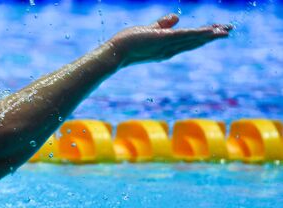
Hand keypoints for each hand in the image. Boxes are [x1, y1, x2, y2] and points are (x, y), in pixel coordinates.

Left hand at [109, 14, 232, 66]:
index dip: (204, 36)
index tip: (218, 32)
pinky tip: (208, 31)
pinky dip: (196, 34)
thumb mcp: (149, 31)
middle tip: (229, 31)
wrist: (115, 53)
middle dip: (212, 36)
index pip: (189, 41)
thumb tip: (176, 17)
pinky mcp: (162, 40)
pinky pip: (183, 36)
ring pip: (192, 39)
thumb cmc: (128, 43)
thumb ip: (162, 24)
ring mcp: (166, 46)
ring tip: (226, 31)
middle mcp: (169, 50)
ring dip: (209, 35)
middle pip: (195, 42)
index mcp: (167, 48)